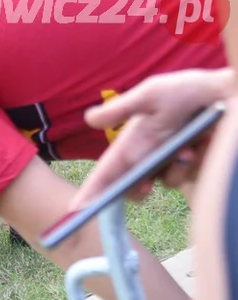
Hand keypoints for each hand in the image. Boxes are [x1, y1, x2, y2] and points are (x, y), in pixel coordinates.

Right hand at [69, 68, 234, 209]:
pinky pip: (187, 179)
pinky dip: (193, 165)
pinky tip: (201, 146)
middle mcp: (149, 156)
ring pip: (163, 183)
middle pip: (132, 186)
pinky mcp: (194, 168)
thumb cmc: (190, 89)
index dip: (91, 191)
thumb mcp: (152, 93)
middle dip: (136, 189)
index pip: (107, 172)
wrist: (229, 94)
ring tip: (188, 148)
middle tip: (144, 186)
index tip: (76, 210)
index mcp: (133, 142)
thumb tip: (88, 119)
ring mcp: (172, 163)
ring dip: (174, 170)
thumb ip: (121, 108)